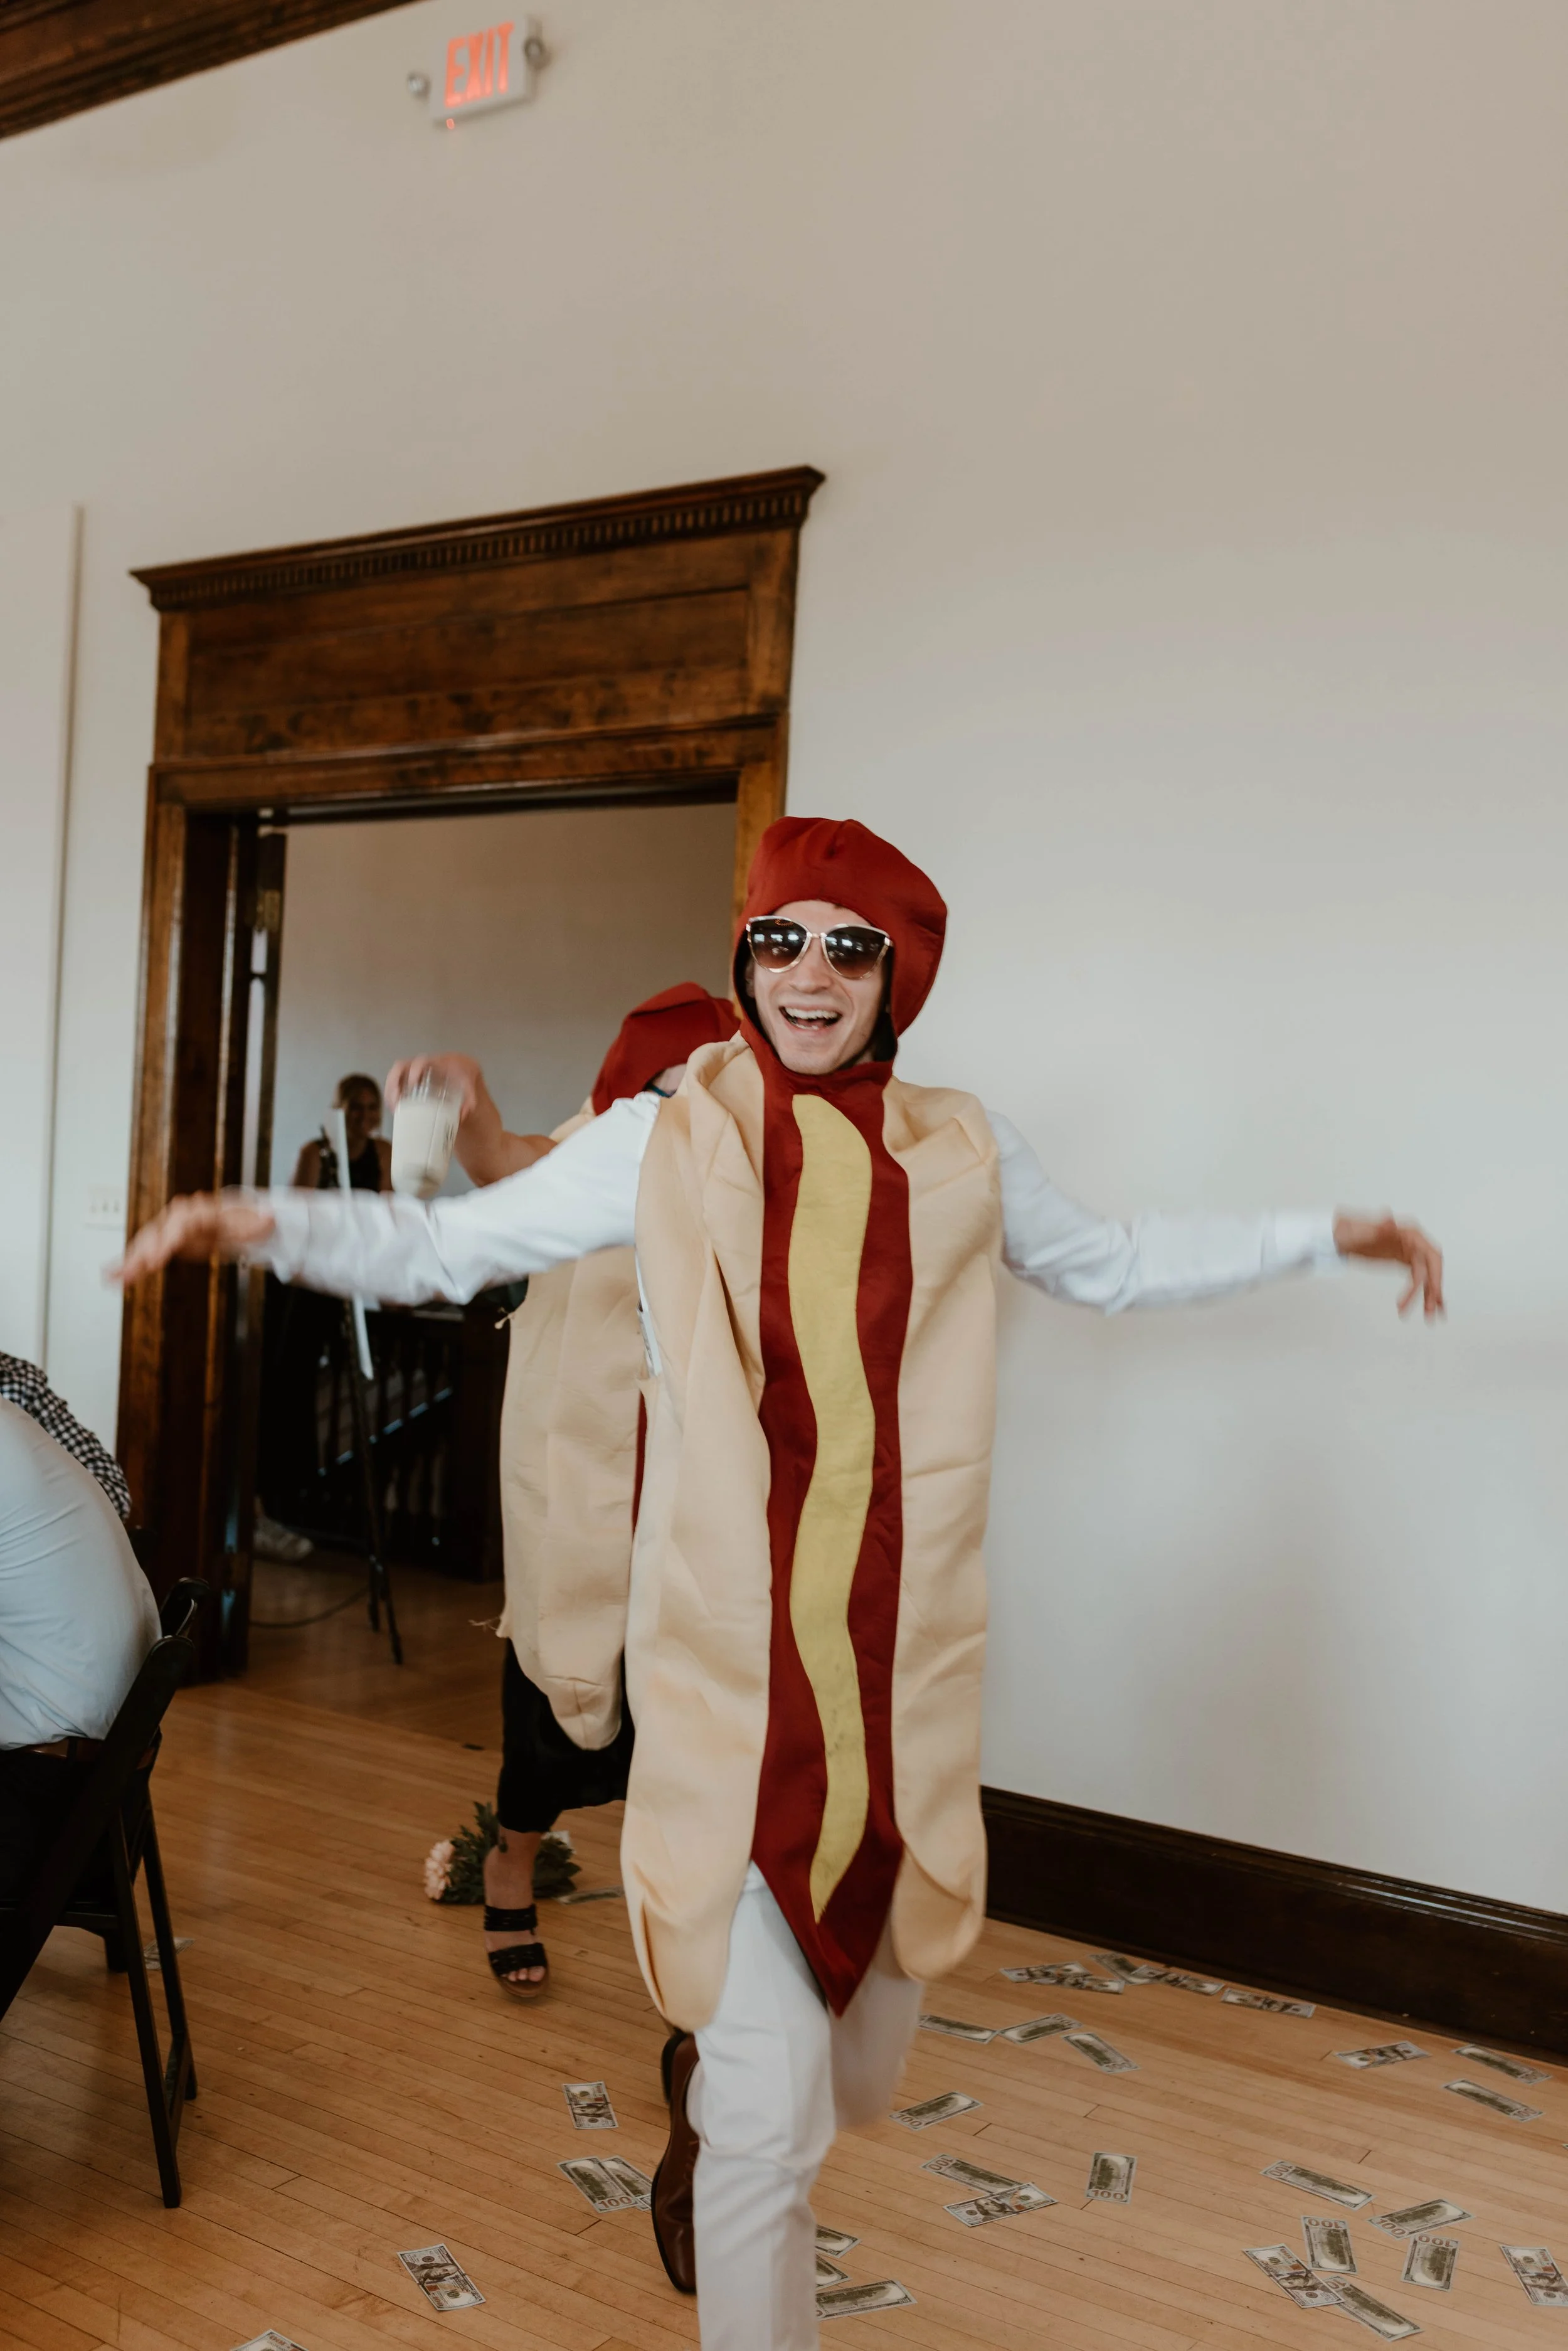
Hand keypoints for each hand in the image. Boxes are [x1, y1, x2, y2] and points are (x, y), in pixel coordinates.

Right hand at [110, 1192, 275, 1286]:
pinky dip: (128, 1263)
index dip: (166, 1242)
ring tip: (114, 1279)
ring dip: (129, 1261)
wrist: (228, 1218)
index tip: (156, 1259)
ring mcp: (166, 1229)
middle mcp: (176, 1218)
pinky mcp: (161, 1242)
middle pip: (155, 1235)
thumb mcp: (252, 1223)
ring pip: (144, 1245)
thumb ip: (257, 1223)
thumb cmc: (239, 1220)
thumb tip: (270, 1217)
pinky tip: (112, 1276)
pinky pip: (142, 1253)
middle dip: (142, 1255)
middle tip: (131, 1274)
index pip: (178, 1226)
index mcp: (196, 1212)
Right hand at [384, 1053, 482, 1120]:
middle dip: (394, 1081)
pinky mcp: (410, 1077)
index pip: (421, 1061)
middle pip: (401, 1066)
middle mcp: (423, 1064)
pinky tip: (394, 1106)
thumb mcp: (470, 1088)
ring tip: (393, 1106)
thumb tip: (461, 1115)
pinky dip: (392, 1093)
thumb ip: (469, 1101)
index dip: (414, 1070)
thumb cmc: (466, 1078)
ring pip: (395, 1074)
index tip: (412, 1083)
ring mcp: (415, 1070)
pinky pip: (396, 1081)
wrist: (463, 1071)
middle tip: (396, 1098)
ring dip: (390, 1089)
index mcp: (436, 1063)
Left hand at [1332, 1211, 1444, 1319]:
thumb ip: (1379, 1228)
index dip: (1435, 1275)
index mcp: (1409, 1232)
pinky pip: (1417, 1277)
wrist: (1338, 1234)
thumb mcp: (1361, 1232)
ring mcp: (1409, 1251)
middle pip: (1430, 1268)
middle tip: (1429, 1311)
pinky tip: (1424, 1305)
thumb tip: (1389, 1218)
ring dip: (1428, 1295)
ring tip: (1429, 1316)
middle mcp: (1413, 1241)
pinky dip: (1421, 1292)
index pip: (1432, 1255)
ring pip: (1425, 1275)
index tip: (1433, 1292)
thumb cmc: (1349, 1231)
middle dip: (1432, 1290)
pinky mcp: (1403, 1260)